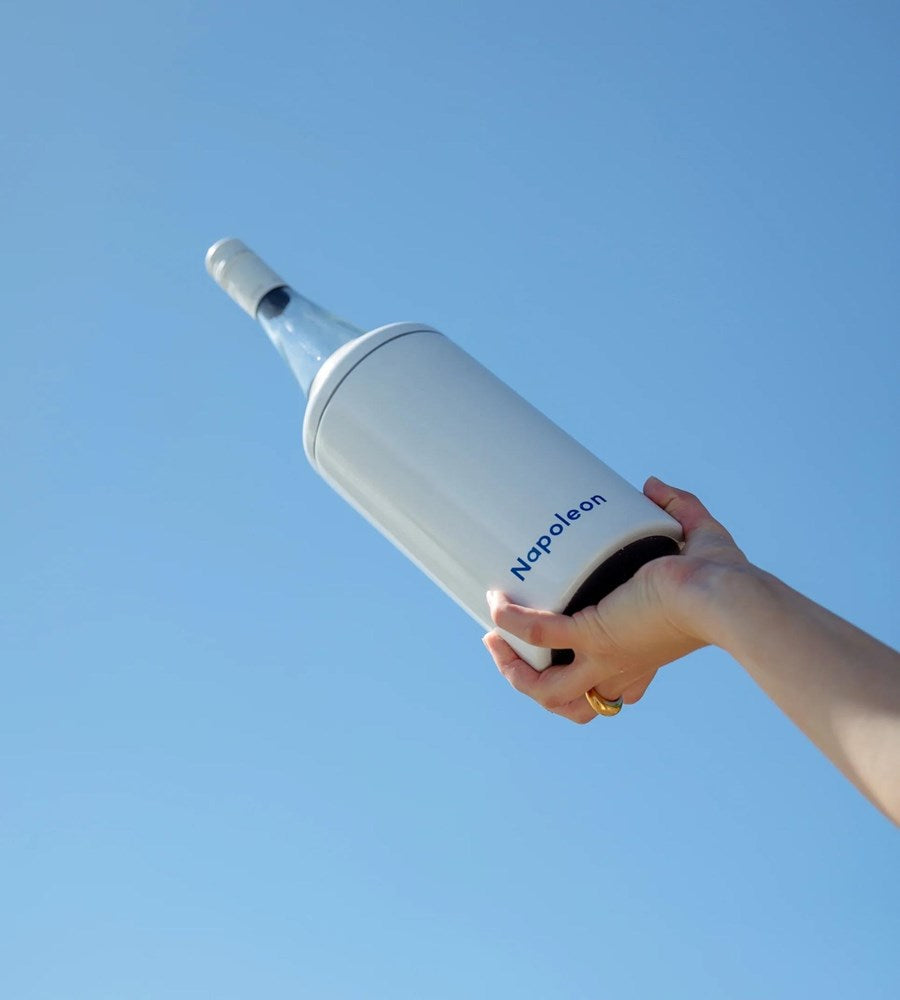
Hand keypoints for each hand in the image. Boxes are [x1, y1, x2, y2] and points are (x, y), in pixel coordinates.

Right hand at [483, 476, 750, 722]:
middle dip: (536, 686)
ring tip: (494, 639)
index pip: (621, 692)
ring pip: (547, 693)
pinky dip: (511, 622)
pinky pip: (537, 635)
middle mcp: (623, 665)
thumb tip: (653, 486)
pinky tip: (496, 603)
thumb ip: (680, 509)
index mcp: (646, 655)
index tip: (579, 659)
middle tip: (514, 650)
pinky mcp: (594, 635)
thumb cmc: (721, 578)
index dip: (598, 686)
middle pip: (573, 706)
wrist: (722, 593)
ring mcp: (605, 656)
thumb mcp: (699, 540)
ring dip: (514, 671)